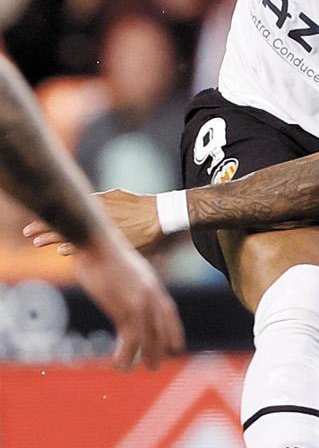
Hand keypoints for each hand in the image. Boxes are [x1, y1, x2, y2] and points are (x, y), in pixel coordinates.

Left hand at [24, 189, 162, 253]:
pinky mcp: (112, 236)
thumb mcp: (120, 197)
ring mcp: (104, 224)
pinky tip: (61, 251)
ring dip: (53, 236)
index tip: (36, 218)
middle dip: (45, 224)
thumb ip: (104, 200)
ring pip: (73, 230)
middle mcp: (98, 212)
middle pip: (66, 218)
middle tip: (27, 231)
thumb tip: (94, 200)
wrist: (161, 214)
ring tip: (36, 241)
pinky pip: (90, 242)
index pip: (69, 207)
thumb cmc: (142, 206)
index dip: (52, 213)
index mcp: (100, 201)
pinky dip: (74, 246)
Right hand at [68, 228, 185, 370]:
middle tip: (158, 364)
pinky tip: (120, 365)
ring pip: (148, 337)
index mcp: (152, 283)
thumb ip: (127, 280)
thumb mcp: (122, 266)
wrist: (95, 242)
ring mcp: (140, 302)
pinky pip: (130, 339)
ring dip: (147, 355)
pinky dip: (126, 354)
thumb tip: (119, 286)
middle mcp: (151, 294)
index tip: (177, 345)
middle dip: (161, 347)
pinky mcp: (125, 309)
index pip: (169, 311)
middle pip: (161, 327)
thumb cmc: (101, 250)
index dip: (173, 330)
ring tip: (146, 369)